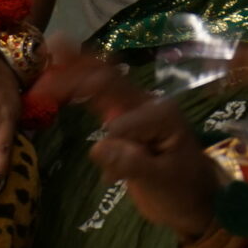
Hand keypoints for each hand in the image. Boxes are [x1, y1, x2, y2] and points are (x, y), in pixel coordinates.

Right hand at [43, 47, 224, 240]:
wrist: (196, 202)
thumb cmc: (183, 191)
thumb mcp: (161, 181)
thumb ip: (132, 163)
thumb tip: (97, 146)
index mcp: (160, 115)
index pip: (122, 120)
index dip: (111, 139)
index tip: (110, 172)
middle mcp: (147, 105)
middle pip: (108, 81)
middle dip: (80, 69)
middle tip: (52, 48)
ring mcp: (135, 111)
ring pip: (102, 84)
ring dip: (78, 68)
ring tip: (55, 45)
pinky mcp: (125, 121)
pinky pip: (100, 98)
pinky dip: (80, 86)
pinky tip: (62, 73)